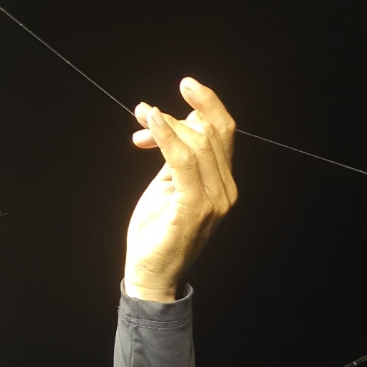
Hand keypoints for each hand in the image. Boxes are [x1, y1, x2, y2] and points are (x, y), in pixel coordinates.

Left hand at [123, 78, 236, 302]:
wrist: (151, 277)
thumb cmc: (157, 235)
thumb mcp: (169, 188)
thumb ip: (178, 158)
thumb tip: (179, 122)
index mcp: (223, 184)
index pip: (223, 132)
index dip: (204, 105)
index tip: (182, 88)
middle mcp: (225, 190)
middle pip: (211, 132)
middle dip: (178, 113)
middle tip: (143, 110)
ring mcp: (213, 200)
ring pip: (198, 142)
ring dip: (167, 123)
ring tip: (141, 115)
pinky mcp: (194, 207)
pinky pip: (184, 160)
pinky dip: (167, 136)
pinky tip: (149, 122)